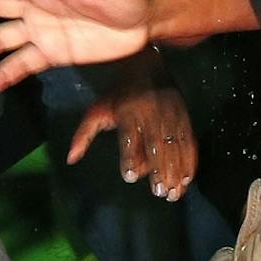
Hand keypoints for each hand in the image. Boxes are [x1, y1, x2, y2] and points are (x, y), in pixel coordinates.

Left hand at [70, 62, 196, 199]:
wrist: (146, 67)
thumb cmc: (117, 95)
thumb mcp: (97, 110)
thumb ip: (84, 135)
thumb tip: (71, 159)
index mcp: (128, 111)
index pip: (129, 137)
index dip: (130, 157)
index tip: (129, 176)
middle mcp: (152, 114)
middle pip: (157, 145)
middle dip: (160, 170)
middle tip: (159, 193)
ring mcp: (171, 115)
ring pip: (176, 146)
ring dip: (177, 171)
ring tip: (174, 194)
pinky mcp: (184, 118)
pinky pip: (189, 142)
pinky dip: (190, 162)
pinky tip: (187, 179)